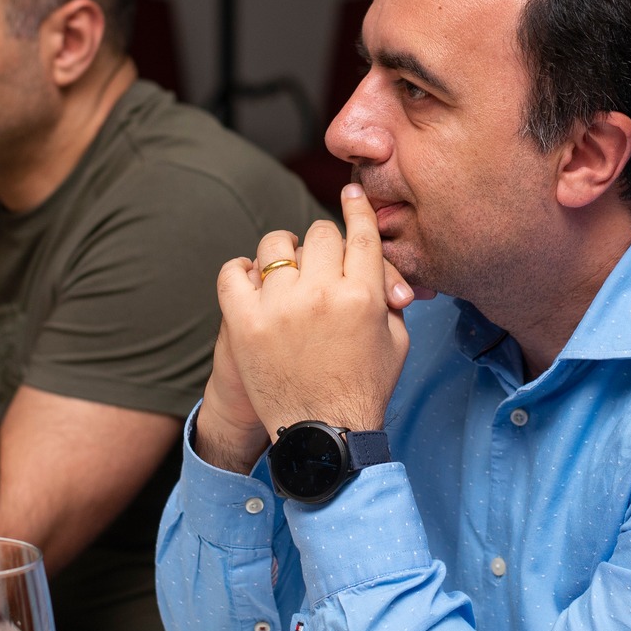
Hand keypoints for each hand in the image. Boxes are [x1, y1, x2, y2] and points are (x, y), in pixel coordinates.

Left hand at [199, 185, 409, 473]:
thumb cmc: (364, 390)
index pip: (361, 233)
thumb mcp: (397, 342)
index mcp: (364, 296)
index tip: (350, 193)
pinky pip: (234, 272)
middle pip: (321, 234)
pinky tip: (252, 280)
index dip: (357, 207)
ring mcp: (280, 307)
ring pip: (277, 245)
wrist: (322, 437)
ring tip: (286, 272)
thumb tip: (378, 264)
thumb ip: (390, 297)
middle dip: (325, 244)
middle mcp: (322, 294)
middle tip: (323, 262)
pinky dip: (241, 270)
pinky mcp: (245, 324)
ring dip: (284, 253)